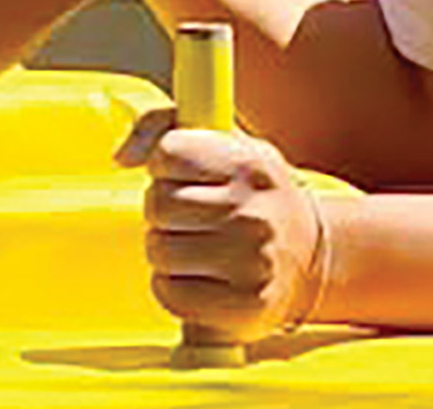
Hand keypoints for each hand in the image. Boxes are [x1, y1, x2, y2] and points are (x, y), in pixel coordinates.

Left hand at [117, 108, 327, 342]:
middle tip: (188, 215)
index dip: (164, 165)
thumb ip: (163, 125)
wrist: (310, 256)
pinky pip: (170, 293)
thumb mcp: (226, 142)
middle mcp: (254, 212)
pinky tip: (199, 276)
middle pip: (158, 204)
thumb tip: (122, 156)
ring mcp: (252, 263)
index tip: (181, 174)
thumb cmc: (253, 194)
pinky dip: (173, 287)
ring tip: (196, 245)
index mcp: (249, 164)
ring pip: (159, 250)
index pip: (168, 153)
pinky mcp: (243, 306)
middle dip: (162, 211)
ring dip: (166, 249)